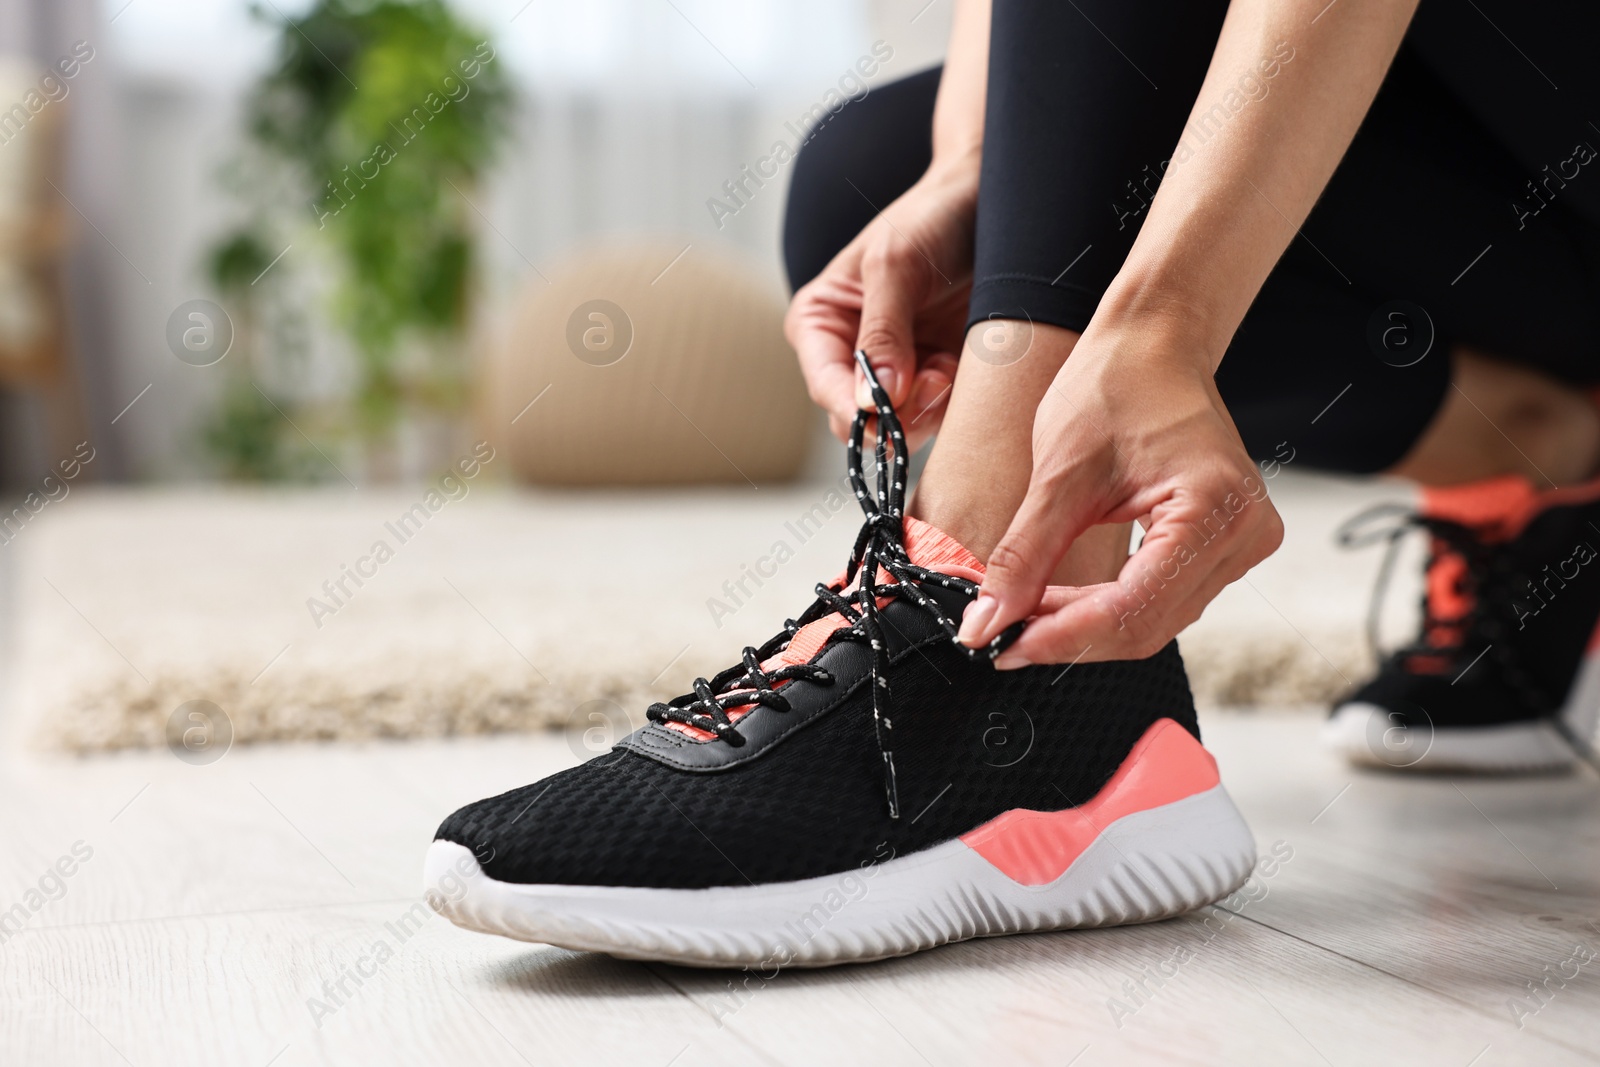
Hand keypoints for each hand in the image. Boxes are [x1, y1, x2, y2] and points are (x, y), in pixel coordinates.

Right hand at [783, 161, 976, 449]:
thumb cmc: (930, 219)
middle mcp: (852, 355)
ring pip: (899, 427)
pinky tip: (961, 367)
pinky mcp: (935, 377)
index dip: (851, 407)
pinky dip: (952, 404)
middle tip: (933, 382)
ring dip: (927, 410)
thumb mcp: (897, 265)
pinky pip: (937, 417)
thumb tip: (872, 398)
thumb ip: (882, 332)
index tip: (886, 412)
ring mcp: (896, 371)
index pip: (824, 385)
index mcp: (821, 324)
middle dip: (894, 413)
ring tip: (948, 368)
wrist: (987, 201)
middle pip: (858, 419)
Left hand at [957, 324, 1284, 664]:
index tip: (1002, 648)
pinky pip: (1161, 598)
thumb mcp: (1059, 474)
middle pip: (1145, 624)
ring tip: (1024, 612)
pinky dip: (1106, 607)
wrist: (1153, 343)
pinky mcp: (1222, 544)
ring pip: (1152, 619)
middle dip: (1069, 635)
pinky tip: (1060, 601)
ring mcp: (1240, 542)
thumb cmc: (1118, 383)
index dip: (1062, 638)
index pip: (1134, 609)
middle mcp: (1244, 533)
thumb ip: (1023, 556)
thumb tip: (987, 623)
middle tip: (1001, 633)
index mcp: (1215, 508)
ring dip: (1084, 625)